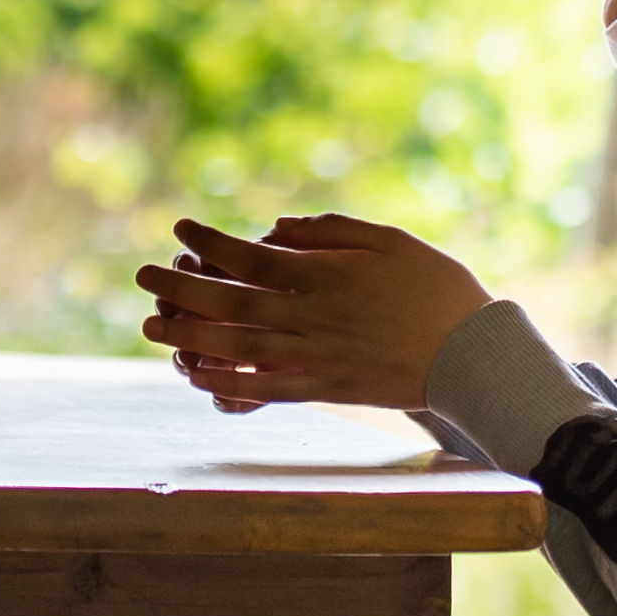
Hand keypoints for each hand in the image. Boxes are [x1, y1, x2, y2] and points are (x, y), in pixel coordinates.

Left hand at [138, 214, 490, 412]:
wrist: (473, 355)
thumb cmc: (436, 288)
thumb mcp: (390, 240)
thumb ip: (331, 231)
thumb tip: (277, 226)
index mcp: (326, 273)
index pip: (251, 255)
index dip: (209, 241)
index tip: (179, 228)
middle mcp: (312, 314)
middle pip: (231, 300)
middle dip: (180, 287)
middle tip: (142, 276)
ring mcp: (315, 355)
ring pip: (237, 346)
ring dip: (190, 335)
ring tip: (152, 326)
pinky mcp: (324, 389)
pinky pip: (264, 388)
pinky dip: (227, 383)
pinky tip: (197, 375)